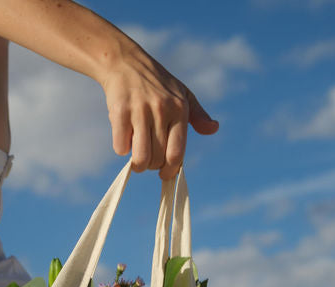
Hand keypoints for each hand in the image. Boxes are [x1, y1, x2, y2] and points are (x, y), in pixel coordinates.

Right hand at [102, 42, 218, 178]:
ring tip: (136, 157)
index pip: (177, 153)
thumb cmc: (156, 84)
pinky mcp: (120, 112)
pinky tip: (124, 137)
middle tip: (148, 159)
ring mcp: (140, 111)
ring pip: (140, 158)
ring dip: (137, 164)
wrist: (125, 63)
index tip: (164, 174)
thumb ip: (197, 115)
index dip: (170, 171)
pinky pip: (121, 147)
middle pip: (157, 159)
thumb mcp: (181, 94)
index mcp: (179, 108)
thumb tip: (214, 129)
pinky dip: (121, 148)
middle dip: (151, 166)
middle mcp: (162, 109)